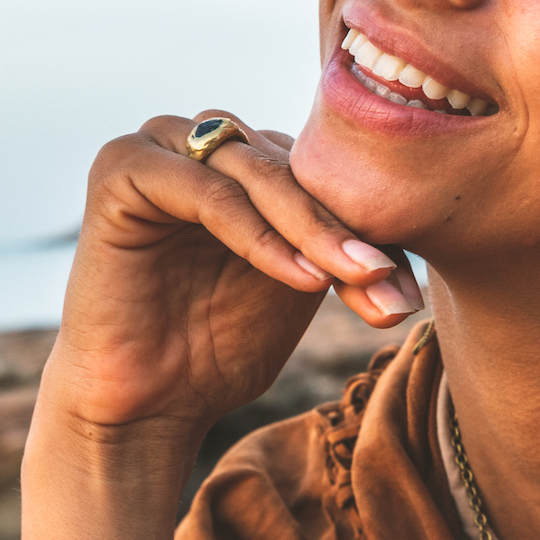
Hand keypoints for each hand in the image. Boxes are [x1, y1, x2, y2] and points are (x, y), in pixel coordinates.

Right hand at [38, 110, 422, 446]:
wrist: (150, 401)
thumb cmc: (224, 343)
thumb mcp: (306, 285)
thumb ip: (351, 250)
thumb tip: (418, 260)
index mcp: (250, 153)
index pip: (325, 171)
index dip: (372, 228)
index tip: (410, 292)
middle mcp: (204, 137)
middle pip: (296, 167)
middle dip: (347, 229)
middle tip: (387, 281)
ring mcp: (160, 145)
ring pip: (259, 172)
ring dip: (313, 227)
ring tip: (356, 276)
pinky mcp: (121, 168)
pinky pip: (209, 193)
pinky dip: (260, 235)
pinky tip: (299, 278)